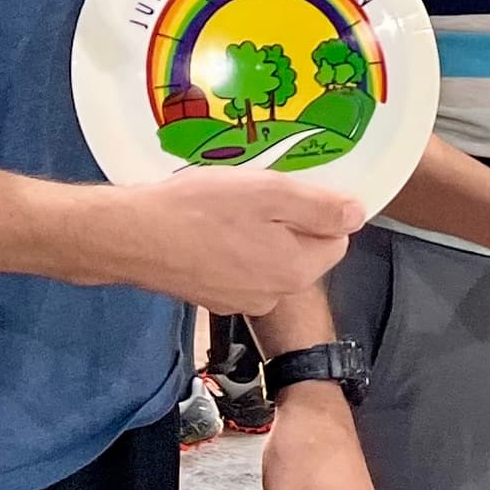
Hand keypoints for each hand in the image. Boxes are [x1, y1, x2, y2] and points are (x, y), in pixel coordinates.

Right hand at [86, 171, 363, 315]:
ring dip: (257, 234)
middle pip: (302, 251)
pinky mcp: (212, 297)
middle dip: (286, 222)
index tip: (289, 189)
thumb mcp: (269, 193)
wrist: (131, 236)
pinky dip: (230, 248)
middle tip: (253, 194)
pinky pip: (238, 268)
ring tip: (226, 208)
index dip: (318, 209)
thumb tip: (358, 215)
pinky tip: (206, 227)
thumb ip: (320, 206)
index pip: (336, 238)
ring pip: (269, 259)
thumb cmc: (200, 209)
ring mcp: (240, 300)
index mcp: (297, 270)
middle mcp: (274, 294)